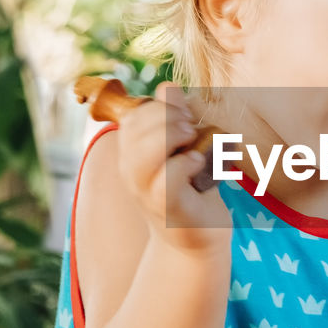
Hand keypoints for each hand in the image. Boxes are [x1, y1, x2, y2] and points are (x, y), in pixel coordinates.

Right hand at [116, 81, 230, 253]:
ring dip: (173, 136)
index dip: (160, 108)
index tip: (185, 118)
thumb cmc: (191, 191)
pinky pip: (165, 179)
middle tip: (192, 130)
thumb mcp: (181, 149)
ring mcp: (144, 191)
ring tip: (193, 144)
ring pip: (144, 150)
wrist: (197, 240)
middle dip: (169, 118)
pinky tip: (196, 164)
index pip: (133, 116)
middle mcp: (130, 172)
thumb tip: (169, 87)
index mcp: (131, 155)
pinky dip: (184, 164)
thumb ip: (173, 119)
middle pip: (136, 126)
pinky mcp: (166, 207)